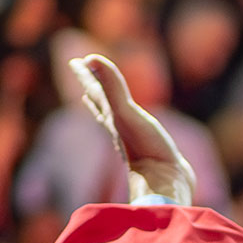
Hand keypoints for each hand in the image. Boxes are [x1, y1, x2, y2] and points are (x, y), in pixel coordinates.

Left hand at [73, 55, 196, 206]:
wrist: (165, 184)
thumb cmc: (145, 149)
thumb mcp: (125, 113)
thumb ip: (111, 87)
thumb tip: (91, 58)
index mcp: (112, 117)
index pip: (96, 91)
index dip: (87, 75)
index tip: (77, 61)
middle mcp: (118, 127)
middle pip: (100, 102)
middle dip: (92, 86)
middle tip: (84, 72)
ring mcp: (132, 139)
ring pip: (112, 117)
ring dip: (104, 105)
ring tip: (96, 98)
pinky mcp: (149, 149)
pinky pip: (133, 130)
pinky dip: (126, 121)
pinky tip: (131, 125)